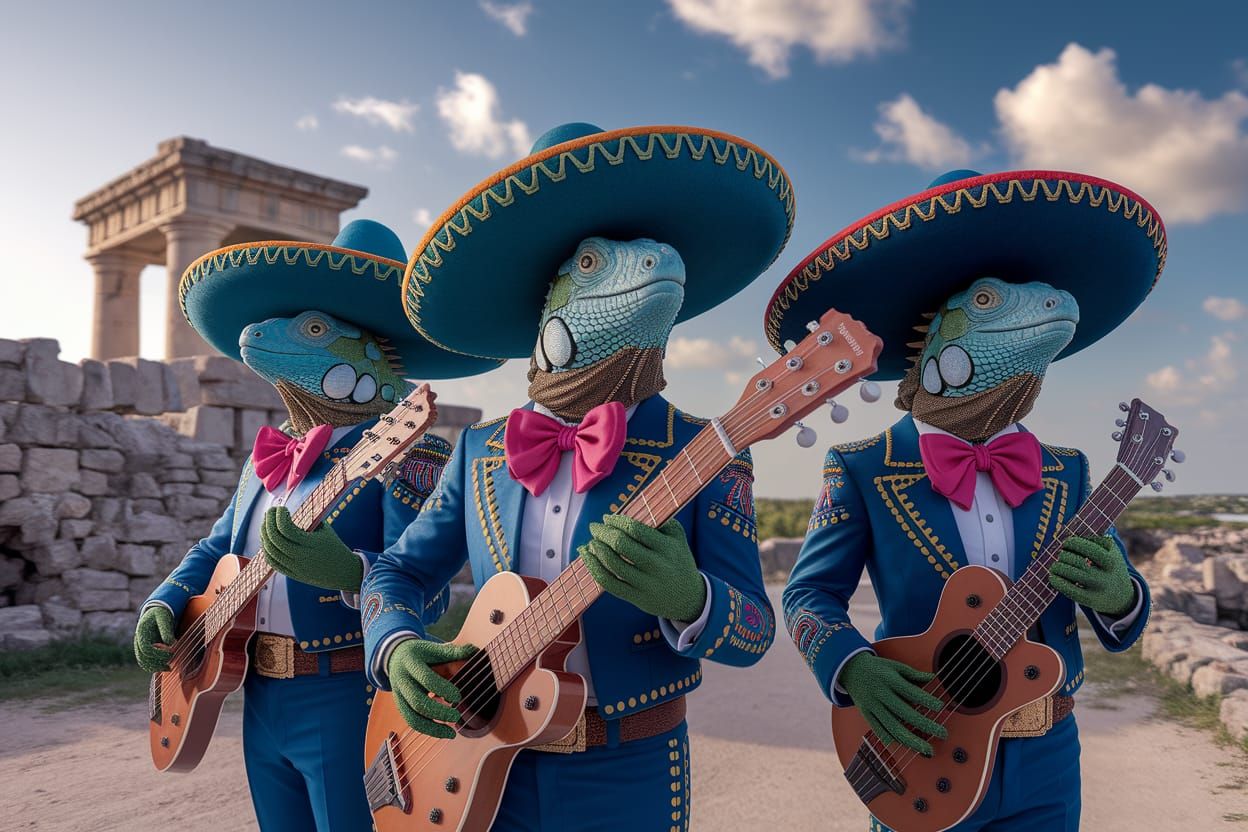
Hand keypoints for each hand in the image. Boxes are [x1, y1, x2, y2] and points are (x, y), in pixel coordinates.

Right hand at [134, 606, 176, 672]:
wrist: (156, 611)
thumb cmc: (162, 613)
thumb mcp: (164, 618)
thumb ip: (166, 630)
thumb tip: (170, 643)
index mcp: (141, 632)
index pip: (146, 649)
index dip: (158, 654)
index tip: (171, 654)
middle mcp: (138, 640)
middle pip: (142, 658)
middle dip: (156, 663)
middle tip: (170, 665)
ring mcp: (140, 645)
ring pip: (143, 662)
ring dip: (155, 667)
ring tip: (169, 668)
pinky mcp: (145, 649)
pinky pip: (146, 661)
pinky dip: (154, 666)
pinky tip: (165, 666)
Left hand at [261, 507, 362, 591]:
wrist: (342, 572)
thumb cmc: (334, 547)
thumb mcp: (325, 530)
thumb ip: (307, 520)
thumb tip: (288, 510)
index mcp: (310, 543)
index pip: (285, 528)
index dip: (279, 516)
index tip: (281, 508)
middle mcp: (300, 556)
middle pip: (274, 538)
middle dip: (268, 521)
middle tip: (270, 511)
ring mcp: (294, 567)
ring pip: (269, 550)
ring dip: (264, 534)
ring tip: (266, 524)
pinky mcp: (291, 574)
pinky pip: (272, 562)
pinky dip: (266, 549)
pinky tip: (267, 539)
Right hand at [387, 639, 479, 738]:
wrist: (396, 657)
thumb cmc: (421, 654)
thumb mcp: (434, 649)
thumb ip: (453, 652)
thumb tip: (473, 650)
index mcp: (411, 662)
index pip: (426, 678)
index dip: (442, 688)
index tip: (458, 696)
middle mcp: (401, 680)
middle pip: (417, 702)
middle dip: (438, 712)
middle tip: (456, 716)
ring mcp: (398, 695)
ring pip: (412, 718)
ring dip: (432, 728)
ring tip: (451, 733)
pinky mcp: (399, 706)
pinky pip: (411, 722)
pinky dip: (427, 729)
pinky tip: (442, 731)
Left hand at [579, 515, 706, 622]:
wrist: (689, 598)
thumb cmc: (678, 561)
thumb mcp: (677, 538)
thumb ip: (659, 521)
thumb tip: (628, 510)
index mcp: (666, 547)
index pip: (634, 529)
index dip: (616, 521)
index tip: (607, 517)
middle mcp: (656, 565)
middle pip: (620, 545)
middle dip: (602, 533)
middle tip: (594, 527)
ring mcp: (645, 583)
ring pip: (612, 564)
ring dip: (596, 550)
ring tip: (591, 542)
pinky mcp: (636, 598)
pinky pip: (609, 583)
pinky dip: (594, 568)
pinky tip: (588, 558)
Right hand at [840, 653, 947, 755]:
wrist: (850, 669)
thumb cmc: (878, 668)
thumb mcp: (895, 666)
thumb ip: (913, 675)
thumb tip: (933, 678)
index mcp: (889, 680)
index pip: (910, 692)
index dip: (926, 700)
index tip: (941, 707)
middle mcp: (880, 694)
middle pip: (904, 713)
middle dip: (925, 725)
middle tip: (943, 734)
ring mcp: (872, 706)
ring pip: (893, 727)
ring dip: (912, 740)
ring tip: (927, 749)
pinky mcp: (866, 715)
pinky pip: (880, 731)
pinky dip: (894, 740)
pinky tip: (908, 745)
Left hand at [1048, 534, 1134, 615]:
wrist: (1123, 597)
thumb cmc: (1109, 567)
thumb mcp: (1111, 552)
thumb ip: (1097, 537)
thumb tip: (1077, 521)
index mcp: (1112, 559)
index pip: (1090, 548)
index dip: (1075, 543)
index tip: (1067, 542)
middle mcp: (1108, 574)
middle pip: (1079, 561)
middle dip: (1064, 555)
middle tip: (1060, 554)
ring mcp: (1099, 588)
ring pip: (1073, 574)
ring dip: (1058, 567)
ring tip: (1055, 565)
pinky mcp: (1091, 600)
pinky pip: (1071, 590)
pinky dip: (1058, 582)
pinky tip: (1053, 576)